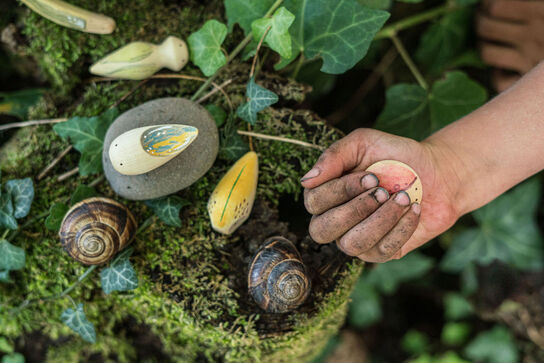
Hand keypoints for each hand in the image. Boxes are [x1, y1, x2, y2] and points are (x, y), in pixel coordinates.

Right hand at [301, 129, 461, 261]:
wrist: (437, 173)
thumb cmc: (395, 155)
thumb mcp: (364, 143)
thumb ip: (334, 156)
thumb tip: (306, 180)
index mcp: (324, 194)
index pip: (314, 202)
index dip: (341, 191)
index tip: (371, 175)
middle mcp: (334, 220)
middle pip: (321, 230)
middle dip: (355, 210)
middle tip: (384, 190)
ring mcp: (355, 239)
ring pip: (351, 244)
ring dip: (380, 220)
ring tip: (403, 199)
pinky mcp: (380, 252)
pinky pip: (381, 251)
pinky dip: (401, 228)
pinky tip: (414, 209)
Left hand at [477, 0, 543, 90]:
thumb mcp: (543, 9)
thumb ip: (530, 6)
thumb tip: (492, 5)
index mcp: (541, 10)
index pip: (495, 6)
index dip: (487, 5)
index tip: (487, 4)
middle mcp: (534, 35)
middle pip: (485, 27)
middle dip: (481, 22)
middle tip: (483, 19)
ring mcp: (529, 60)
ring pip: (486, 53)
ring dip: (484, 46)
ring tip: (489, 40)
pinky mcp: (528, 81)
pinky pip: (498, 80)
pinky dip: (496, 74)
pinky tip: (503, 67)